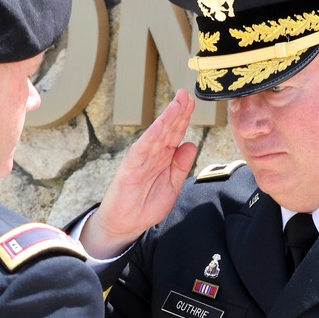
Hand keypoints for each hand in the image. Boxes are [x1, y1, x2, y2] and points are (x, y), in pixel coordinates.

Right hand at [81, 89, 197, 257]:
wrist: (126, 224)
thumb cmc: (146, 205)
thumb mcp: (172, 186)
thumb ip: (181, 166)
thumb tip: (191, 145)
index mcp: (163, 157)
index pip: (176, 133)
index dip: (184, 118)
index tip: (192, 102)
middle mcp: (153, 153)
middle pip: (168, 129)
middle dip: (178, 111)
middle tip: (187, 93)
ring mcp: (142, 158)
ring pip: (157, 134)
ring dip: (168, 118)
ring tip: (178, 102)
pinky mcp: (132, 166)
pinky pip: (144, 147)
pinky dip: (153, 134)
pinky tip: (162, 123)